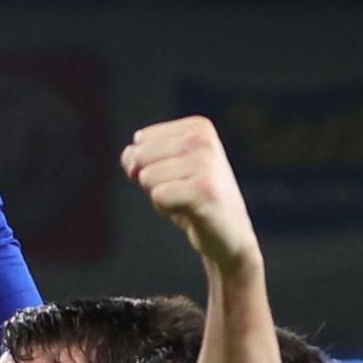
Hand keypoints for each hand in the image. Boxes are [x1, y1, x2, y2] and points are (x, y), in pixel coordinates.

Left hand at [123, 116, 256, 268]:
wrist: (230, 235)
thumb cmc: (194, 200)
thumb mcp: (165, 168)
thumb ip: (138, 156)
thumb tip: (131, 164)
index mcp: (199, 127)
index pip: (141, 140)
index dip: (149, 165)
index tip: (179, 177)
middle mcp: (204, 139)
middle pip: (141, 157)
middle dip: (152, 181)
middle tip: (182, 192)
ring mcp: (206, 163)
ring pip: (147, 177)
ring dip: (160, 197)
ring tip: (187, 202)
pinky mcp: (204, 189)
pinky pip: (158, 196)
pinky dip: (167, 210)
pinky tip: (190, 212)